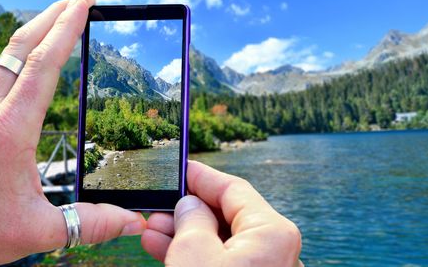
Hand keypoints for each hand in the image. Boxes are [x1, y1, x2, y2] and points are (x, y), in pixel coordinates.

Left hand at [0, 0, 145, 265]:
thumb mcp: (37, 231)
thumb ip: (90, 222)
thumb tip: (134, 220)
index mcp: (9, 130)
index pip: (43, 64)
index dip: (67, 28)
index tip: (85, 4)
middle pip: (21, 46)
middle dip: (52, 15)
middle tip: (80, 0)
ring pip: (5, 57)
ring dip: (35, 34)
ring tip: (60, 24)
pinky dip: (19, 58)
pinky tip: (30, 66)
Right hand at [142, 161, 302, 266]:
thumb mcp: (194, 253)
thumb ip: (191, 219)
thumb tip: (190, 205)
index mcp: (272, 232)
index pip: (233, 188)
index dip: (202, 177)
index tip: (181, 169)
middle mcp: (274, 248)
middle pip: (226, 215)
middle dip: (187, 210)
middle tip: (159, 207)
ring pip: (221, 241)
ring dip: (185, 234)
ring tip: (153, 231)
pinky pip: (222, 261)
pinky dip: (195, 255)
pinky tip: (164, 249)